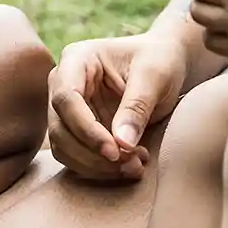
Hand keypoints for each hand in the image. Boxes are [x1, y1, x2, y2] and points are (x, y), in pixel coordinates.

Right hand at [46, 34, 187, 180]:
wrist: (166, 62)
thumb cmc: (159, 59)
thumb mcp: (155, 76)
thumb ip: (136, 107)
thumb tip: (121, 143)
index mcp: (77, 58)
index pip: (66, 98)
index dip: (86, 129)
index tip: (115, 151)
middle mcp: (63, 82)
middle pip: (60, 127)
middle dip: (92, 154)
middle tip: (131, 164)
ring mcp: (68, 107)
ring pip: (63, 147)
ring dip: (95, 166)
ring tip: (134, 167)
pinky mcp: (77, 128)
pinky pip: (76, 156)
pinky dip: (99, 168)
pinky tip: (129, 165)